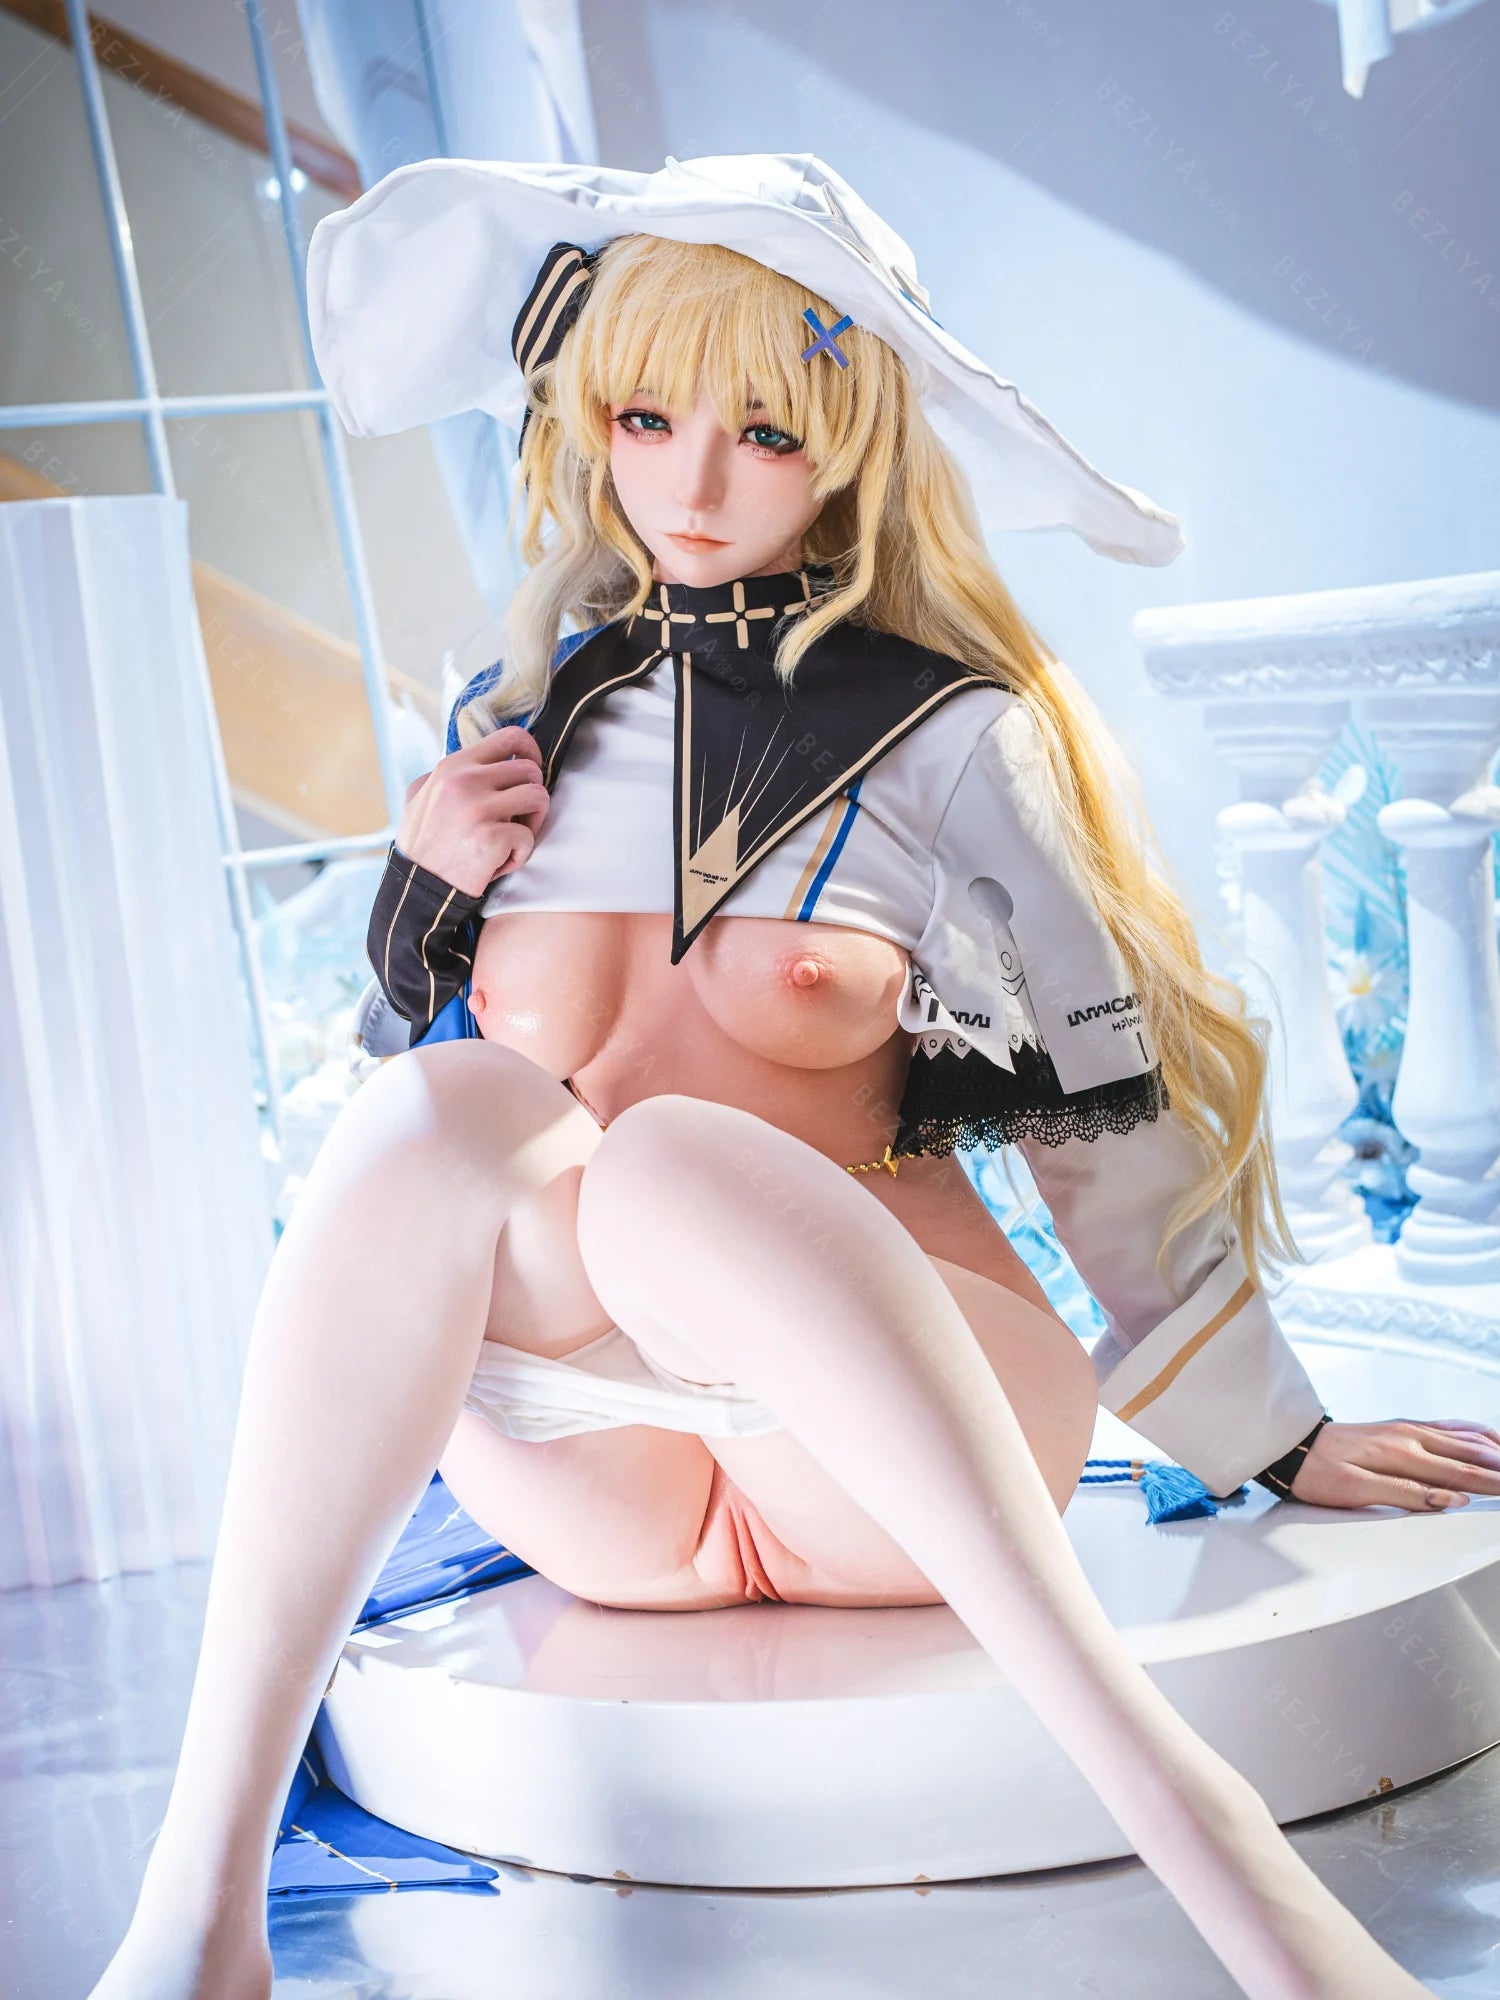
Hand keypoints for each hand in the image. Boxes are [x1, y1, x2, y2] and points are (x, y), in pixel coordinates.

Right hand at [395, 727, 549, 897]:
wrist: (418, 888)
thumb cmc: (425, 845)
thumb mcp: (422, 796)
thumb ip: (449, 775)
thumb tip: (480, 758)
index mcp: (452, 766)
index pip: (509, 736)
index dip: (531, 751)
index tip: (530, 773)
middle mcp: (464, 780)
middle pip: (529, 770)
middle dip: (532, 796)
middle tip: (519, 820)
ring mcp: (478, 807)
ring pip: (538, 797)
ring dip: (533, 822)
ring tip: (513, 839)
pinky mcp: (491, 836)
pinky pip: (528, 836)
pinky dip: (519, 854)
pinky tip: (498, 862)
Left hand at [1287, 1417, 1499, 1510]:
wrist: (1291, 1444)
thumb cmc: (1319, 1472)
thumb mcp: (1356, 1491)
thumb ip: (1406, 1494)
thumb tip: (1452, 1500)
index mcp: (1401, 1454)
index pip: (1460, 1474)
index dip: (1493, 1485)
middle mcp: (1409, 1436)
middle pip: (1469, 1453)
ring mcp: (1406, 1428)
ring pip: (1463, 1436)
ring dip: (1493, 1449)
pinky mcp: (1401, 1427)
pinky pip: (1447, 1427)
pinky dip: (1473, 1432)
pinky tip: (1485, 1437)